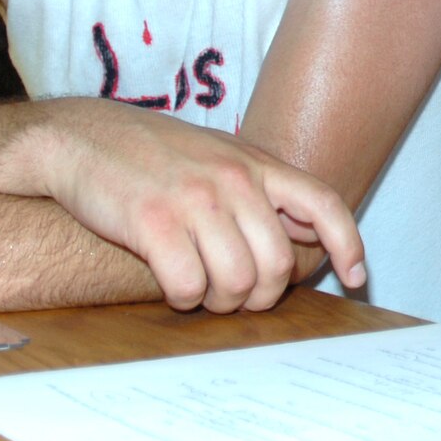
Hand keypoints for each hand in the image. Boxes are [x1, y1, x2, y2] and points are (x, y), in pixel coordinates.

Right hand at [38, 100, 364, 313]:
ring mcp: (194, 199)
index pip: (324, 202)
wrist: (84, 137)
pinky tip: (174, 287)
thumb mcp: (221, 157)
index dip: (348, 244)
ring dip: (220, 302)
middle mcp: (233, 178)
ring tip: (202, 292)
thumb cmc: (155, 155)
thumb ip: (263, 190)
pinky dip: (184, 299)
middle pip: (278, 264)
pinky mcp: (153, 222)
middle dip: (261, 296)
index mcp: (257, 163)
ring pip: (237, 282)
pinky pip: (189, 286)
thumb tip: (307, 230)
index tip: (357, 279)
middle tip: (236, 297)